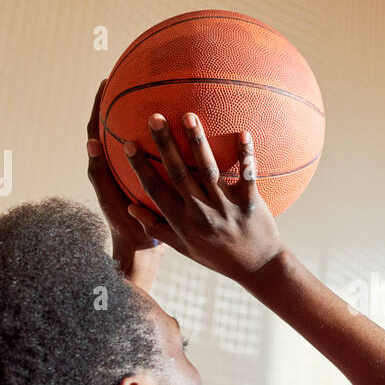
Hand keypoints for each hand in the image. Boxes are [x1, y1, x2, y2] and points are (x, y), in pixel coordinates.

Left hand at [86, 79, 160, 256]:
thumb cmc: (125, 227)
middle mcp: (120, 167)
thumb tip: (89, 142)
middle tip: (134, 80)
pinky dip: (171, 142)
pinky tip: (188, 131)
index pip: (97, 128)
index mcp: (105, 168)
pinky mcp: (156, 182)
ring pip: (141, 139)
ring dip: (148, 119)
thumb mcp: (113, 199)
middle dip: (123, 104)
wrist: (142, 250)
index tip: (104, 82)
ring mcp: (137, 174)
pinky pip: (164, 155)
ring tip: (162, 98)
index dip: (99, 105)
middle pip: (117, 127)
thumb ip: (99, 173)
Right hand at [121, 112, 286, 282]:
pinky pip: (248, 177)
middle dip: (165, 144)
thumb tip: (130, 208)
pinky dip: (246, 156)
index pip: (155, 190)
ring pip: (209, 171)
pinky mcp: (251, 204)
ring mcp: (226, 208)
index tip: (127, 143)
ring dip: (198, 143)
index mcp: (182, 222)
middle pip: (178, 174)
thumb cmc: (217, 256)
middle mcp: (201, 213)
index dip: (140, 167)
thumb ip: (157, 228)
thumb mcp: (184, 248)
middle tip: (155, 117)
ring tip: (189, 116)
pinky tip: (243, 133)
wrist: (257, 269)